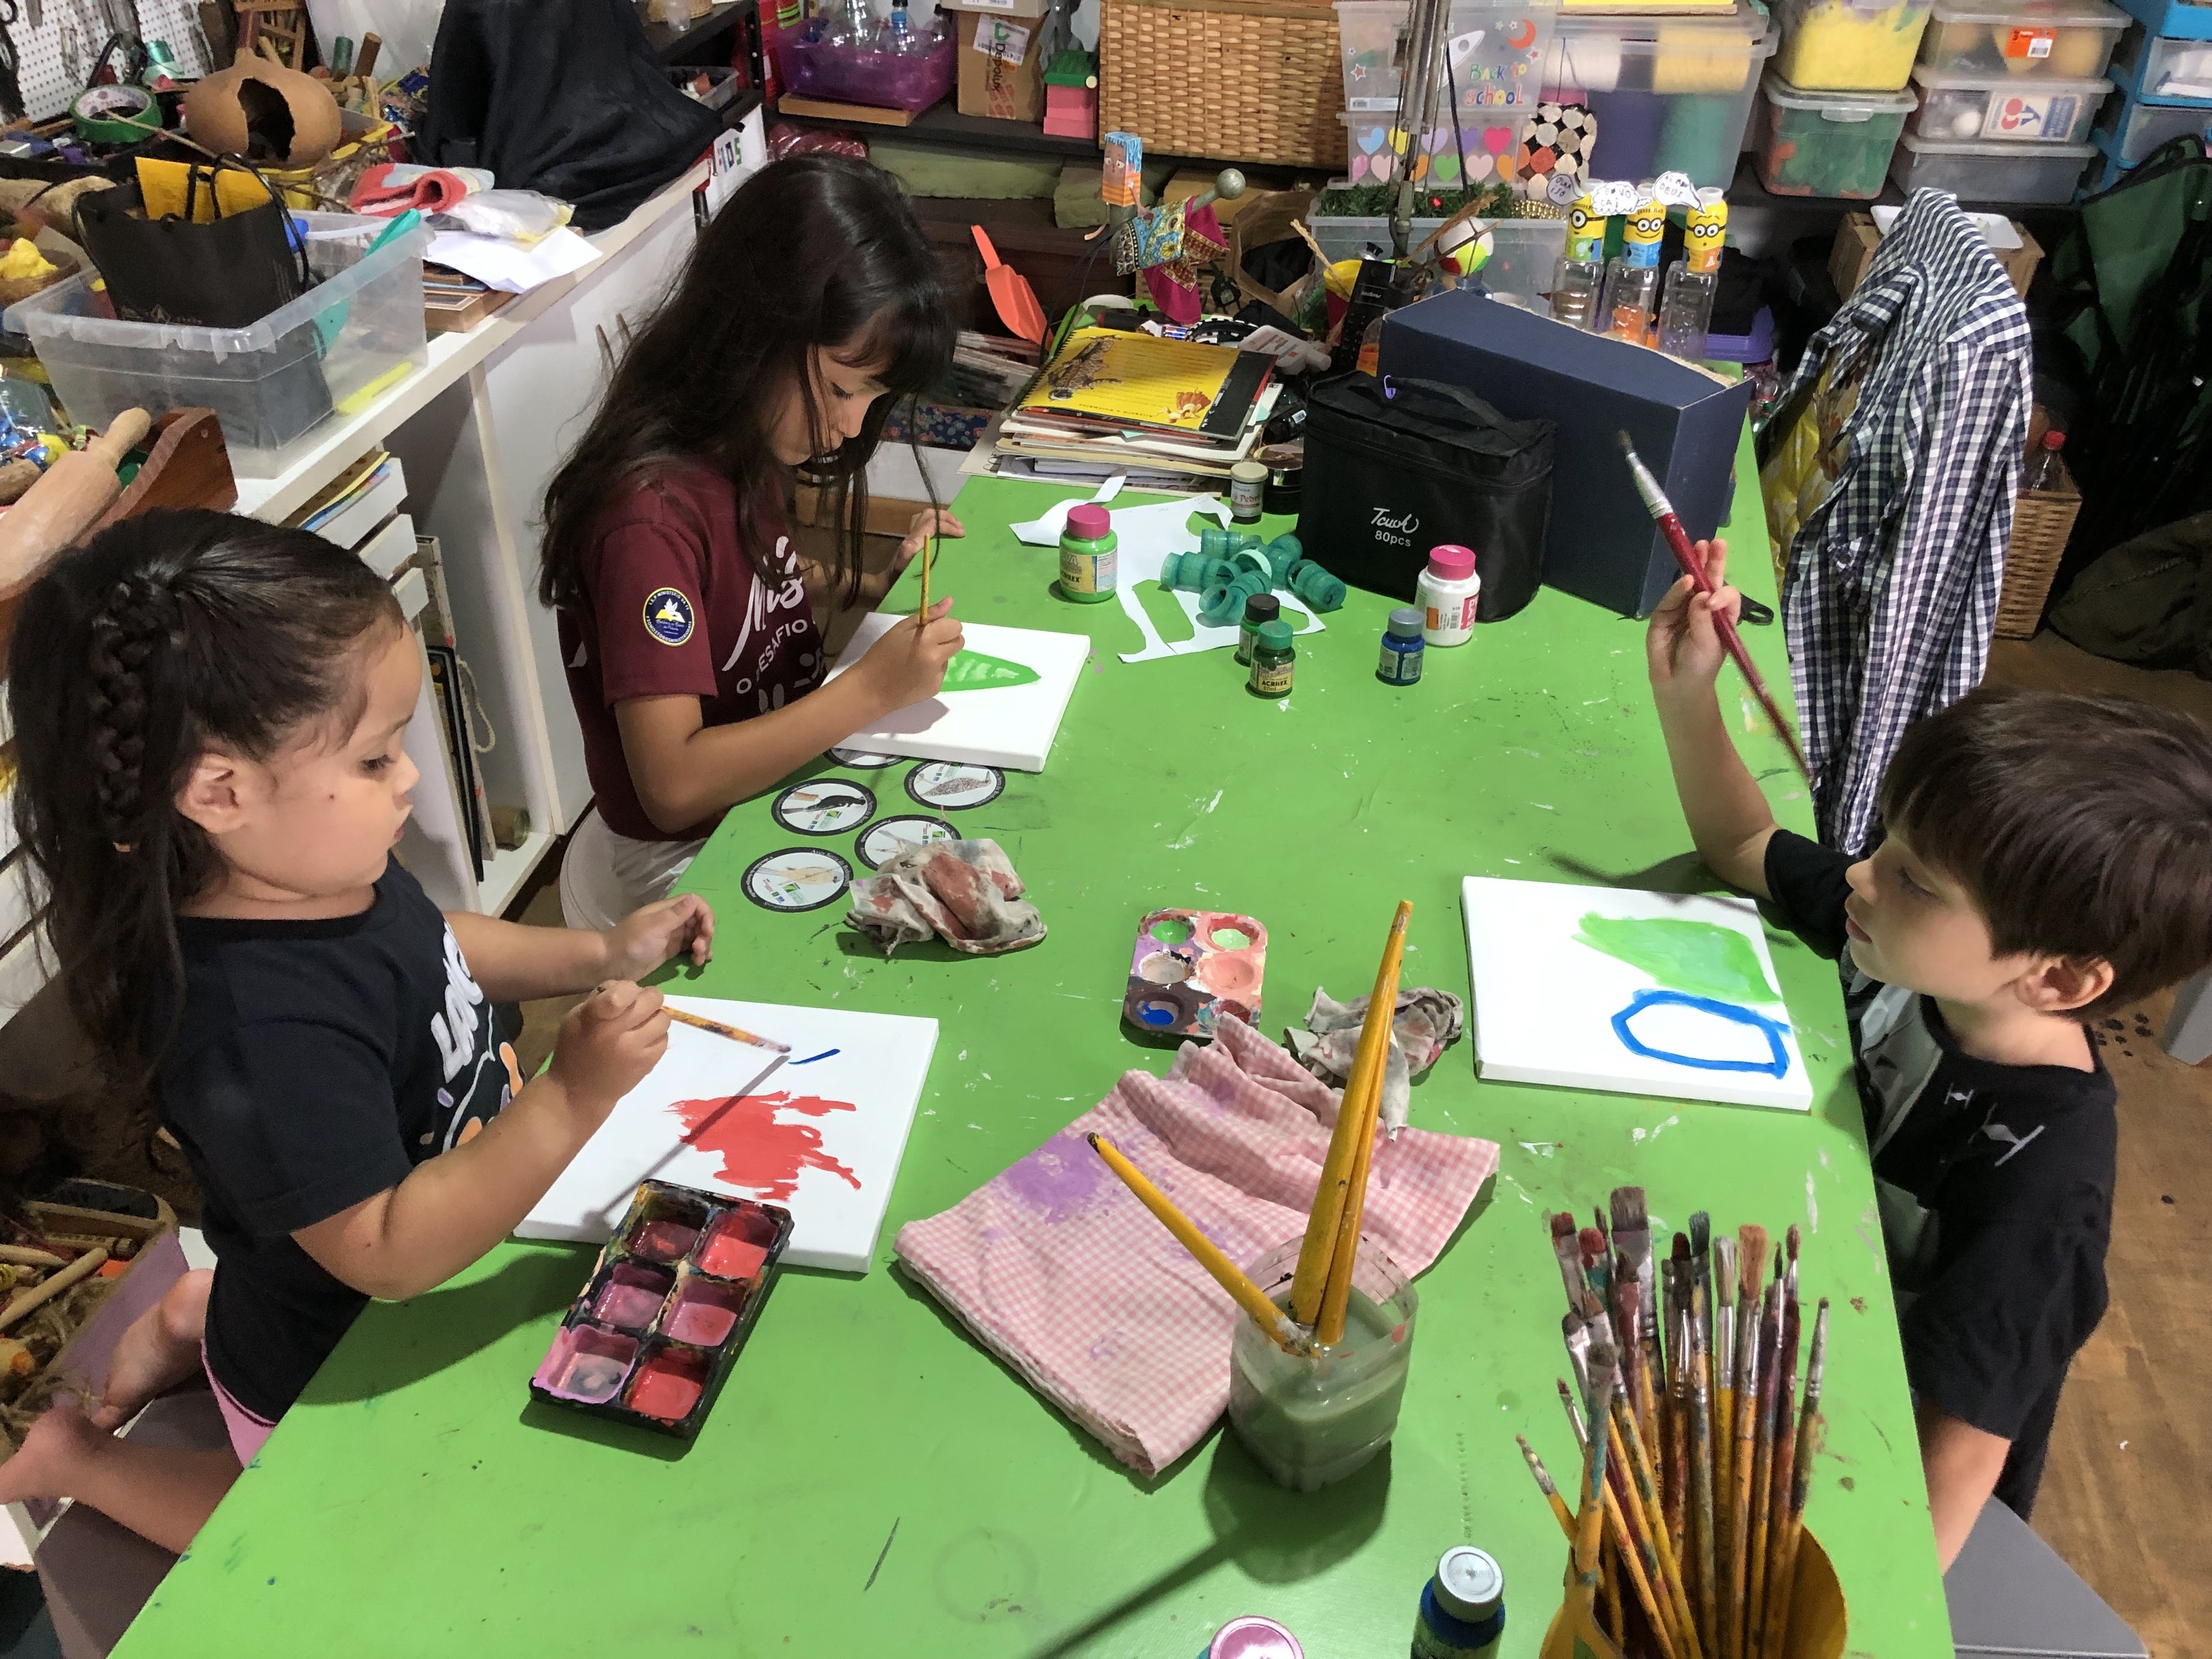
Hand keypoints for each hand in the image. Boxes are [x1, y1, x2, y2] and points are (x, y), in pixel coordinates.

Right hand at [547, 981, 668, 1114]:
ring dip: (653, 1017)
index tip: (623, 995)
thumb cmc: (575, 1050)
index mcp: (595, 1019)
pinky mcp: (648, 1064)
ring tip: (640, 1025)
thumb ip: (600, 999)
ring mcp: (636, 1050)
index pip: (622, 992)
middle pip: (652, 999)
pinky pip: (665, 1038)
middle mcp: (617, 1034)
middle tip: (636, 1007)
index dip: (627, 988)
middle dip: (646, 998)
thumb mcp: (575, 1018)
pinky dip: (657, 1036)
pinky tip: (643, 1041)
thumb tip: (627, 988)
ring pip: (663, 1018)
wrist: (579, 1093)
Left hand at [601, 894, 712, 977]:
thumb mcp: (655, 927)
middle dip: (705, 933)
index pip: (696, 904)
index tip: (707, 932)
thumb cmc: (631, 943)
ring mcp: (671, 936)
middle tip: (700, 949)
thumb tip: (694, 899)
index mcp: (668, 910)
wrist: (609, 963)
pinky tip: (698, 962)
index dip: (706, 915)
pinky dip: (698, 953)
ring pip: (696, 935)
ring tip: (698, 960)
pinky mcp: (669, 951)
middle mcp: (672, 921)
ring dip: (703, 945)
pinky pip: (689, 948)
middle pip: (699, 920)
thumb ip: (675, 914)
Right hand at [852, 598, 962, 714]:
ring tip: (915, 660)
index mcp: (927, 639)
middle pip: (959, 642)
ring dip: (938, 655)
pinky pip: (940, 673)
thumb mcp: (901, 628)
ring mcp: (937, 676)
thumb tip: (949, 601)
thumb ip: (929, 615)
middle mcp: (937, 658)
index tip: (932, 629)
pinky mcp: (936, 688)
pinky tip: (914, 674)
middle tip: (927, 642)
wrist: (870, 689)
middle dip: (947, 639)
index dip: (945, 626)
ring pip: (949, 657)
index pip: (956, 626)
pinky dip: (931, 670)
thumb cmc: (881, 654)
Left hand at [891, 508, 964, 575]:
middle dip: (947, 517)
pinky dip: (937, 522)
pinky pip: (924, 523)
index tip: (962, 534)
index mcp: (911, 541)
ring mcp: (911, 536)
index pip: (931, 523)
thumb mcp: (902, 569)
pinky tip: (945, 531)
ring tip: (955, 526)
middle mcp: (911, 535)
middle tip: (960, 528)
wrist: (886, 583)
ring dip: (942, 518)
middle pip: (929, 514)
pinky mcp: (912, 539)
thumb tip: (915, 542)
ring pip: (926, 516)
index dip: (948, 526)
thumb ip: (907, 555)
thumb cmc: (896, 580)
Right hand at [1646, 538, 1740, 696]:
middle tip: (1715, 542)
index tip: (1714, 599)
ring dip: (1694, 567)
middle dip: (1711, 561)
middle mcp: (1702, 608)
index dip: (1722, 591)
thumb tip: (1701, 594)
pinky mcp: (1663, 616)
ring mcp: (1681, 610)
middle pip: (1708, 581)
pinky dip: (1676, 590)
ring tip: (1699, 550)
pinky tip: (1684, 580)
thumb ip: (1704, 619)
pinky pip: (1669, 600)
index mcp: (1720, 614)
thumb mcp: (1710, 644)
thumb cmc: (1700, 666)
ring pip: (1688, 586)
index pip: (1724, 594)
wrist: (1678, 686)